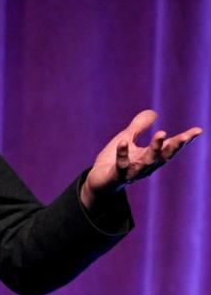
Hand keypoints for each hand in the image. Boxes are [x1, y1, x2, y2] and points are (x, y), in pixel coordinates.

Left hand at [80, 110, 202, 208]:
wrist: (98, 181)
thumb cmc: (113, 161)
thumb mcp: (127, 139)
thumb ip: (139, 127)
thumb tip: (154, 112)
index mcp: (150, 157)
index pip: (169, 148)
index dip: (183, 140)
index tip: (198, 131)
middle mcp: (145, 166)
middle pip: (163, 156)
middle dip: (174, 146)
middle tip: (184, 137)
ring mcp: (132, 172)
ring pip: (147, 161)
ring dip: (155, 148)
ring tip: (162, 134)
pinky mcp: (118, 175)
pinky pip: (121, 164)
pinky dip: (122, 153)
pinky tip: (123, 142)